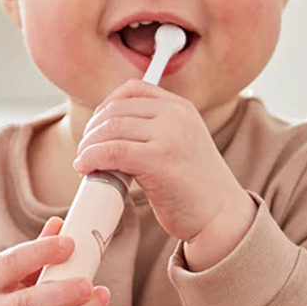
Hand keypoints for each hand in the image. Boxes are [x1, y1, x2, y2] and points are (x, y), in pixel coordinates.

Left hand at [73, 81, 255, 269]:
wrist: (221, 216)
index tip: (97, 126)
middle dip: (93, 129)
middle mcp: (176, 116)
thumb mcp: (182, 144)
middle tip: (86, 150)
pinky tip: (86, 168)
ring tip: (85, 161)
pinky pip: (112, 151)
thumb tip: (107, 131)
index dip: (106, 105)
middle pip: (117, 109)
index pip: (134, 89)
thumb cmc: (197, 188)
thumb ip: (155, 130)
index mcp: (182, 108)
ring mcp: (169, 135)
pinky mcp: (158, 159)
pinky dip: (92, 158)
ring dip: (89, 145)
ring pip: (110, 129)